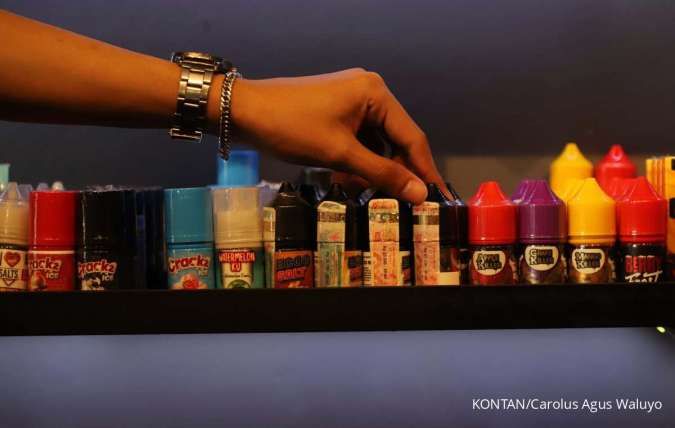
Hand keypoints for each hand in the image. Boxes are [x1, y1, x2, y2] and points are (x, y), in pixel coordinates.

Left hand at [228, 69, 444, 203]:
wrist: (243, 111)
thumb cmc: (292, 127)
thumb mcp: (340, 154)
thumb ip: (383, 173)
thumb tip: (421, 194)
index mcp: (376, 94)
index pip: (412, 137)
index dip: (425, 171)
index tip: (438, 198)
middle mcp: (370, 92)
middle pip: (396, 139)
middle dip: (396, 172)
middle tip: (405, 204)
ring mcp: (352, 100)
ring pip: (376, 143)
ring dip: (374, 169)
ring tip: (375, 197)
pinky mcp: (337, 111)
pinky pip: (359, 140)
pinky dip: (357, 161)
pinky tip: (351, 181)